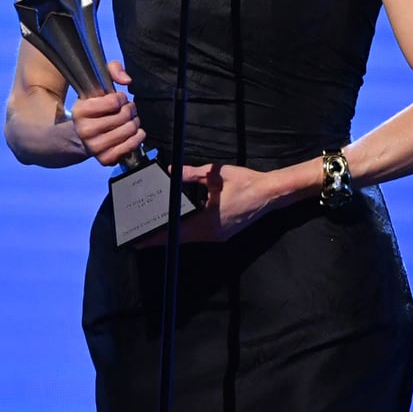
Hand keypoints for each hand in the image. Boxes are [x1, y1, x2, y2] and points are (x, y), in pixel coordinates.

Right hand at [70, 60, 145, 165]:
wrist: (81, 135)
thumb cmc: (94, 108)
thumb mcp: (98, 84)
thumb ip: (112, 70)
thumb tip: (127, 80)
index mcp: (80, 110)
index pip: (114, 101)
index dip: (121, 98)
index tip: (119, 99)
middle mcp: (85, 130)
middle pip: (124, 116)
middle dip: (130, 110)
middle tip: (127, 110)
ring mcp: (94, 147)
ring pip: (129, 130)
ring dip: (135, 123)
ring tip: (130, 120)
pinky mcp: (105, 159)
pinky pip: (130, 147)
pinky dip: (137, 138)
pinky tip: (134, 133)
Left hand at [140, 163, 272, 244]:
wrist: (270, 194)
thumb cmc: (246, 182)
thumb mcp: (216, 174)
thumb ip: (192, 174)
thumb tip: (172, 171)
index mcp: (209, 220)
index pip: (178, 232)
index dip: (159, 237)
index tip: (142, 240)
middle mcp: (213, 233)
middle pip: (182, 239)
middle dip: (163, 239)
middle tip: (142, 238)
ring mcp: (220, 235)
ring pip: (192, 239)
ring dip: (175, 236)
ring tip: (156, 233)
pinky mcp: (225, 233)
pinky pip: (201, 236)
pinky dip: (188, 233)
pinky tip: (180, 227)